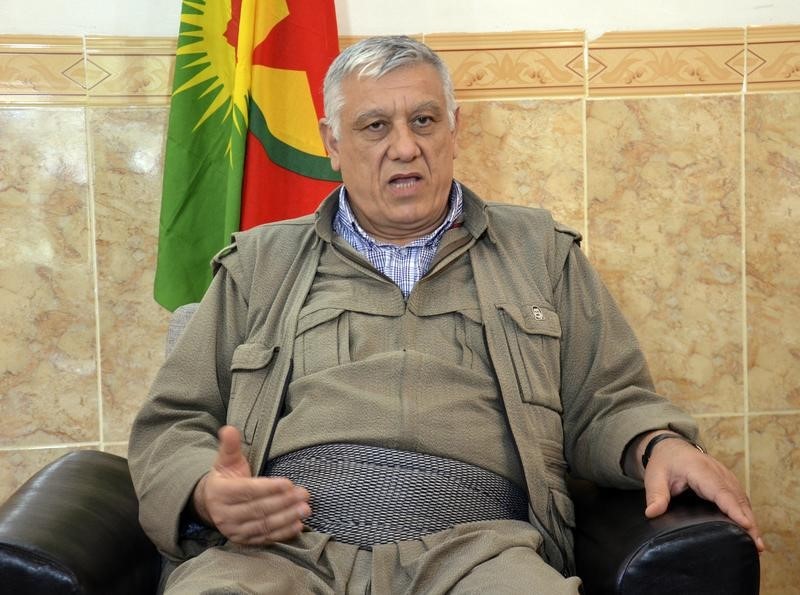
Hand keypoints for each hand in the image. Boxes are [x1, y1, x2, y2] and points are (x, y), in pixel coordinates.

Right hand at [191, 425, 310, 544]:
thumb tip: (229, 429)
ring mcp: (233, 530)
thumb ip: (230, 445)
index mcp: (220, 492)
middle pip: (258, 508)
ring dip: (286, 518)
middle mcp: (224, 514)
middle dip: (283, 502)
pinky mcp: (243, 541)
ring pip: (263, 525)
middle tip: (304, 494)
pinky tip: (297, 525)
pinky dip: (282, 533)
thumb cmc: (226, 477)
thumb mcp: (226, 460)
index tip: (288, 483)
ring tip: (305, 509)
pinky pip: (264, 538)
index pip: (247, 490)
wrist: (211, 504)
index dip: (268, 487)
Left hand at [639, 431, 764, 552]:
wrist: (671, 447)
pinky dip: (747, 513)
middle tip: (756, 544)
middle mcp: (717, 471)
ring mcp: (725, 475)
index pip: (720, 491)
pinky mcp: (728, 481)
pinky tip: (750, 530)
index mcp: (699, 469)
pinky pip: (740, 498)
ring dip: (751, 519)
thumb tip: (652, 513)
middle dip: (748, 521)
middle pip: (736, 498)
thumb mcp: (654, 477)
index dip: (733, 508)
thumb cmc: (664, 463)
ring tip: (757, 543)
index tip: (746, 524)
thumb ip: (655, 495)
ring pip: (741, 499)